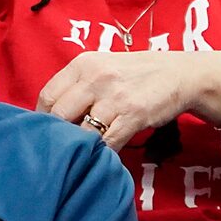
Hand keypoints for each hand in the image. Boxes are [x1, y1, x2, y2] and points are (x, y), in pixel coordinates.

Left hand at [36, 48, 220, 149]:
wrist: (179, 74)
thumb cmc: (135, 74)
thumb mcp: (101, 68)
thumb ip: (77, 86)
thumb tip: (50, 114)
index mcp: (82, 63)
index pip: (47, 95)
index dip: (41, 118)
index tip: (44, 132)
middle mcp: (95, 77)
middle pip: (59, 115)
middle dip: (57, 135)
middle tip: (60, 147)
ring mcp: (114, 97)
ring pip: (82, 131)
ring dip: (80, 146)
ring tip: (80, 154)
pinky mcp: (133, 115)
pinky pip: (108, 142)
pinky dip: (102, 153)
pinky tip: (101, 157)